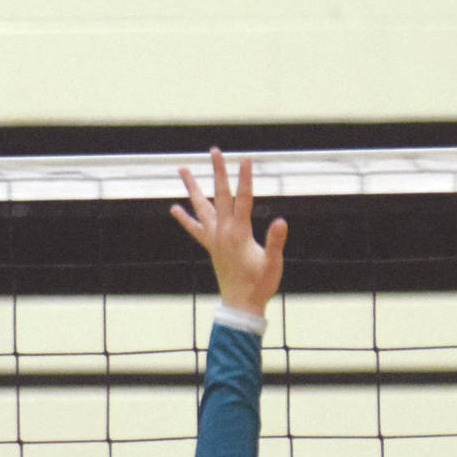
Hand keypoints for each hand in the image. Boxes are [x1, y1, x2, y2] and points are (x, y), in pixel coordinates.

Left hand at [171, 147, 286, 318]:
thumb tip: (281, 221)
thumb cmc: (260, 285)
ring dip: (192, 188)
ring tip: (182, 169)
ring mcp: (214, 239)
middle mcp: (223, 232)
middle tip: (214, 150)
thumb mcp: (273, 264)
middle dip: (219, 172)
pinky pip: (195, 229)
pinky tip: (174, 208)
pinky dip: (185, 218)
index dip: (245, 178)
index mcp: (239, 233)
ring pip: (201, 207)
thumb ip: (275, 242)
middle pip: (220, 195)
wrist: (241, 305)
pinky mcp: (211, 247)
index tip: (245, 158)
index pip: (243, 199)